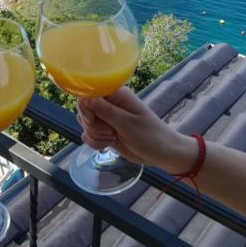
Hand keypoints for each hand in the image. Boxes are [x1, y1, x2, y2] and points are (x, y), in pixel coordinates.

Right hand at [77, 87, 196, 173]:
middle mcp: (109, 104)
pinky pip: (88, 134)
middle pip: (84, 109)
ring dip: (95, 134)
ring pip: (85, 123)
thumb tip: (84, 98)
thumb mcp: (126, 123)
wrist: (161, 154)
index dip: (86, 107)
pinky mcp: (104, 131)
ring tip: (112, 137)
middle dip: (92, 124)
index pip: (89, 92)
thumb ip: (104, 110)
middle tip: (110, 131)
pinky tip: (108, 145)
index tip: (93, 120)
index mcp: (116, 94)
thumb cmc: (149, 135)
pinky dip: (95, 142)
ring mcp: (106, 118)